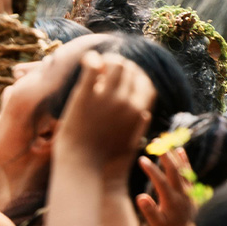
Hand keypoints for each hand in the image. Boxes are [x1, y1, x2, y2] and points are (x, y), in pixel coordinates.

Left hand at [53, 52, 154, 181]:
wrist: (80, 166)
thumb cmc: (101, 160)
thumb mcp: (129, 143)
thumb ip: (139, 127)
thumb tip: (144, 113)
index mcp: (138, 111)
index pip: (146, 83)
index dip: (135, 77)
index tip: (123, 79)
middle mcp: (126, 101)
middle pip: (131, 70)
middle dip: (120, 66)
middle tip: (105, 68)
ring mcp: (106, 97)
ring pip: (115, 63)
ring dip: (106, 60)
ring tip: (95, 65)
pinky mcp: (84, 96)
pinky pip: (93, 66)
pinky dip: (91, 59)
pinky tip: (86, 60)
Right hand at [137, 149, 196, 225]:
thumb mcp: (157, 225)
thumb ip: (150, 211)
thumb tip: (140, 197)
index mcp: (171, 201)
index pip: (161, 182)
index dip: (151, 170)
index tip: (142, 159)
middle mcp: (182, 193)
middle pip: (173, 170)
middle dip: (164, 155)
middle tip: (155, 143)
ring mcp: (188, 190)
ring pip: (182, 169)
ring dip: (173, 155)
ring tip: (165, 143)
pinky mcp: (191, 190)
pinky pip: (188, 172)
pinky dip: (185, 161)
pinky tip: (180, 151)